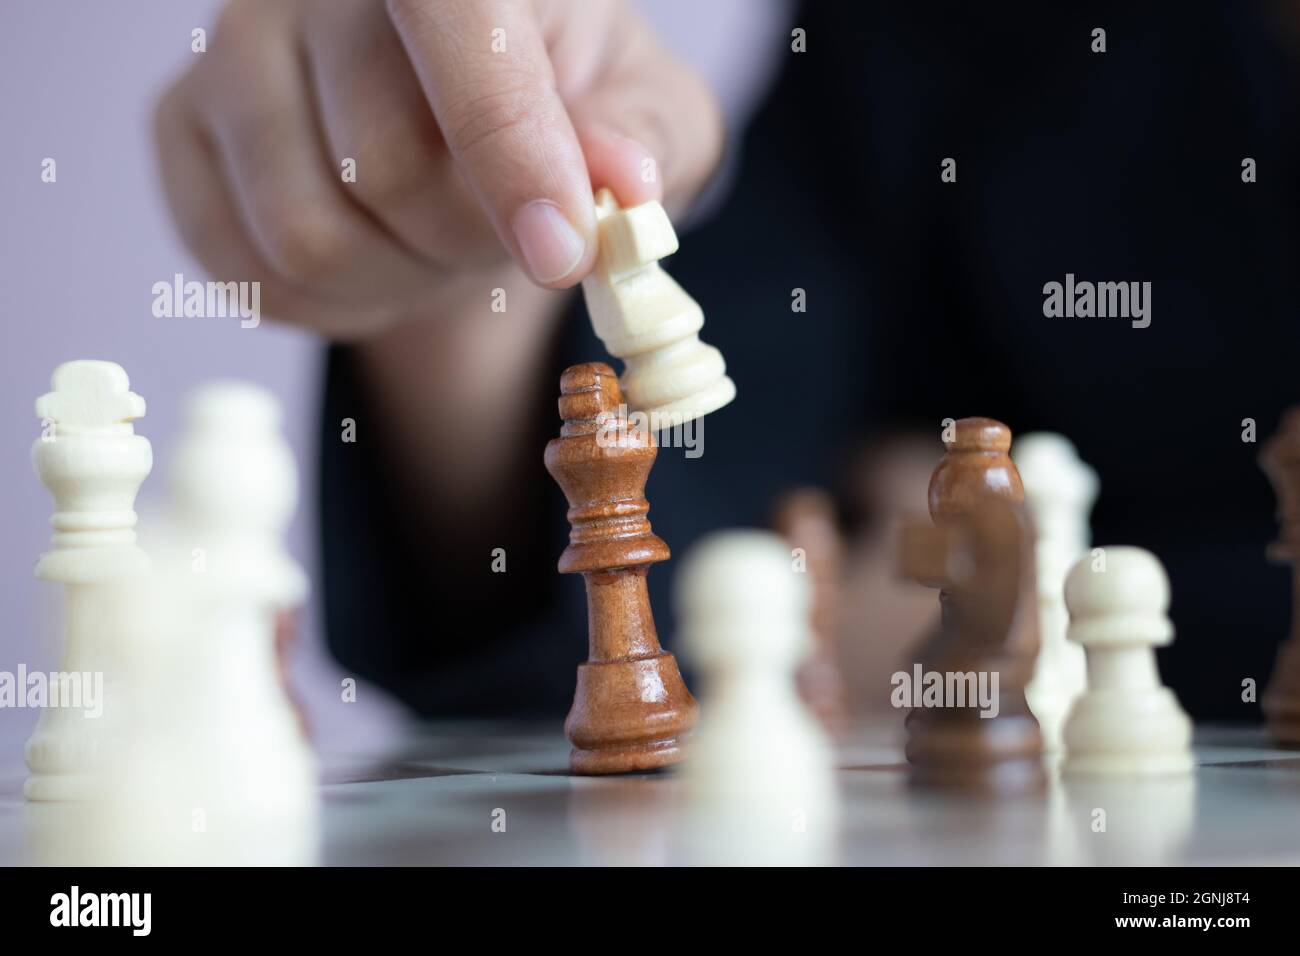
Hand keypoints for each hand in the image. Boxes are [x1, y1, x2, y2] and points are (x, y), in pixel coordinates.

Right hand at [155, 0, 722, 337]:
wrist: (468, 132)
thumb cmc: (567, 109)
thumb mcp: (644, 113)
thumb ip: (642, 136)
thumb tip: (622, 179)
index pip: (454, 20)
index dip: (506, 144)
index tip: (560, 250)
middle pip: (385, 168)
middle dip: (468, 243)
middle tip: (511, 237)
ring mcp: (232, 50)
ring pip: (307, 235)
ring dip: (400, 282)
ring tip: (443, 249)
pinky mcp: (181, 129)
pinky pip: (252, 274)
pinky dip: (337, 306)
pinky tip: (381, 262)